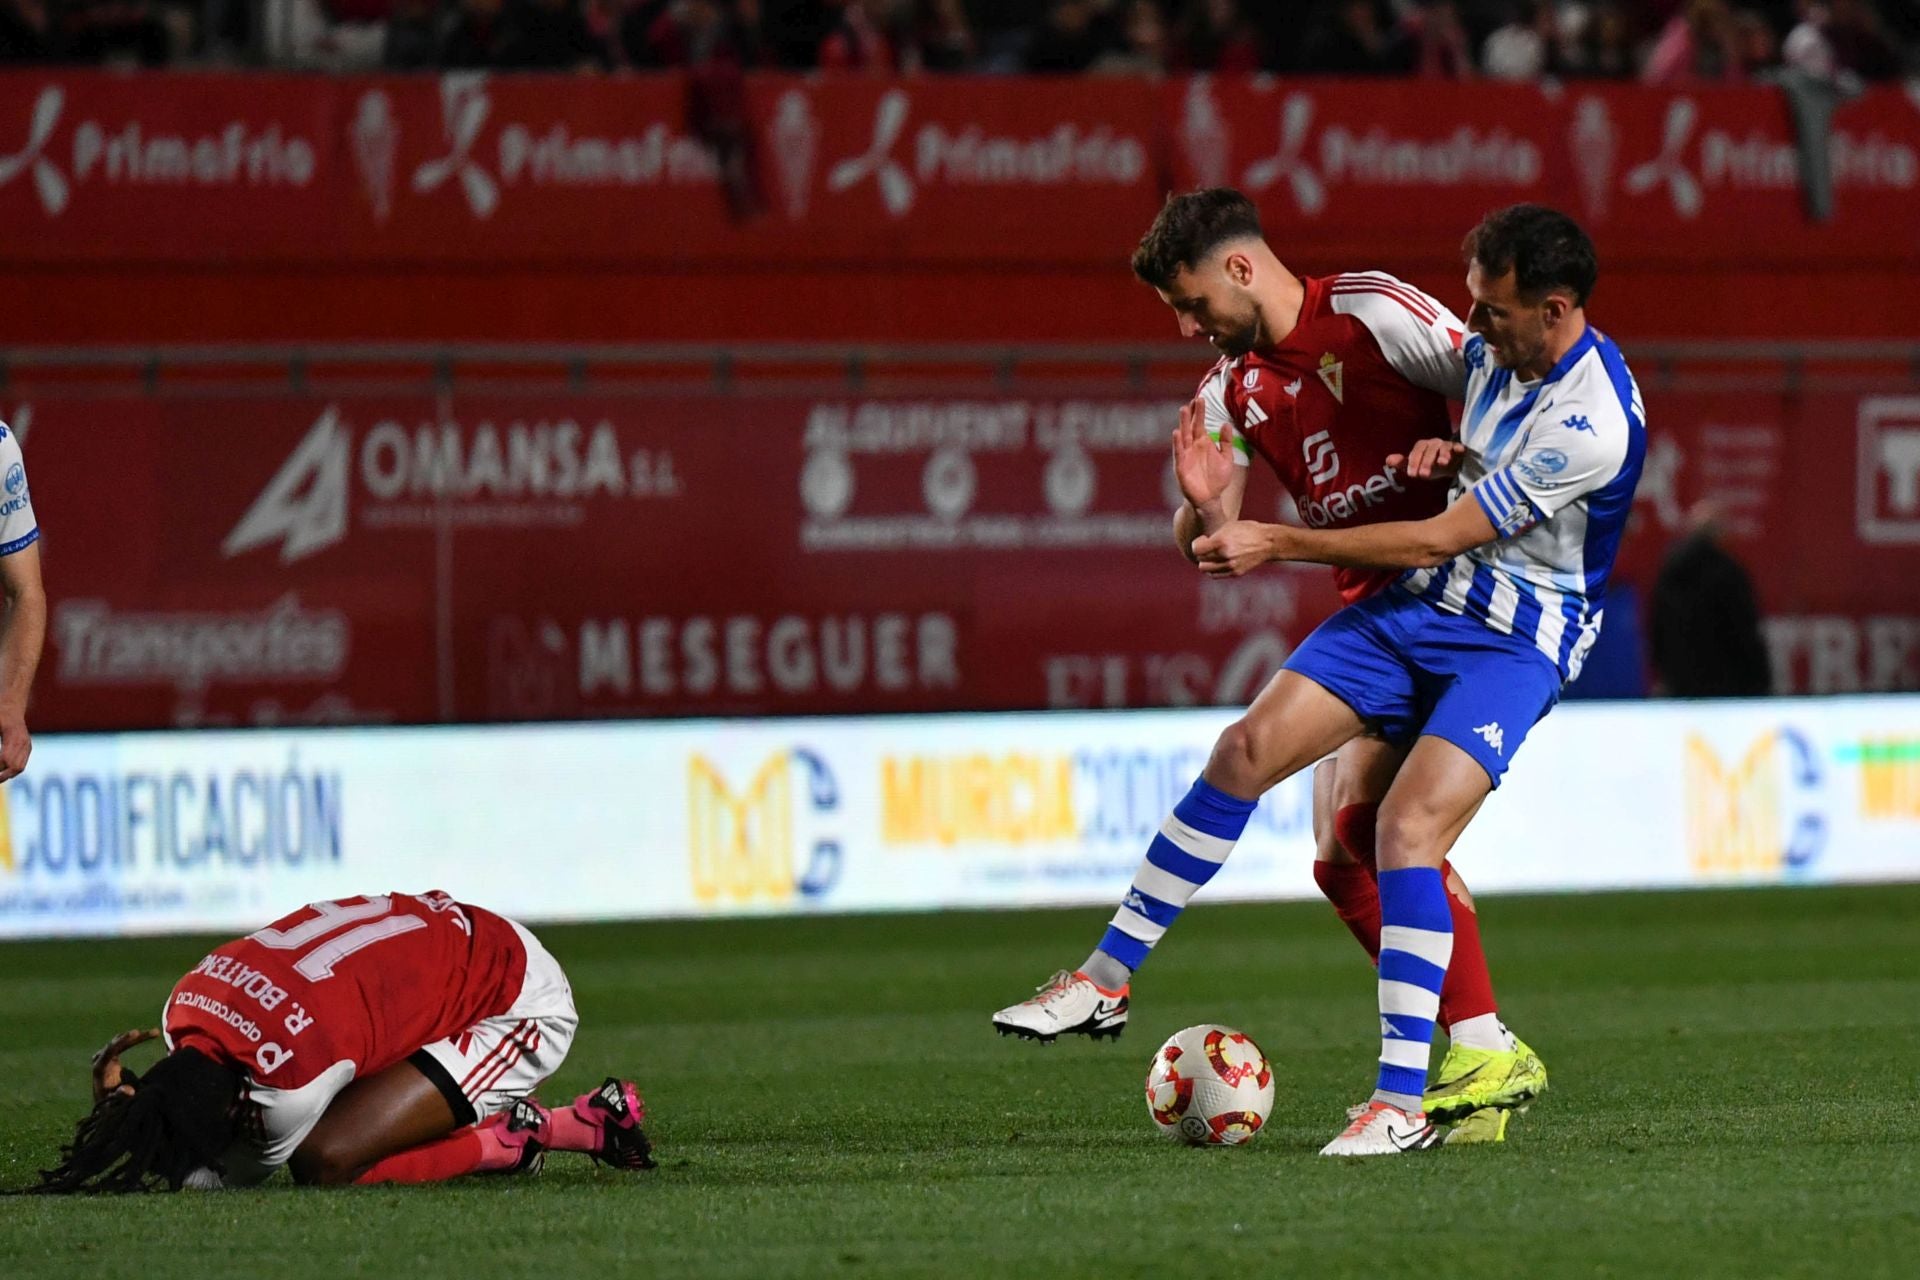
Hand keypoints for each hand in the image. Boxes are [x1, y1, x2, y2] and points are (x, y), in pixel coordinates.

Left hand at [0, 707, 27, 783]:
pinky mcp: (27, 747)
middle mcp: (23, 743)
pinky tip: (2, 774)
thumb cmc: (0, 713)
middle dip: (1, 776)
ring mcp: (27, 745)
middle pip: (14, 767)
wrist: (12, 706)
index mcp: (14, 737)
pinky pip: (21, 764)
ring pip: (19, 768)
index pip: (5, 759)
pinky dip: (12, 771)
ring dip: (7, 775)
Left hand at [92, 1027, 161, 1102]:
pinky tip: (149, 1035)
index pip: (110, 1050)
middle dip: (135, 1037)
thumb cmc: (109, 1104)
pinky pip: (124, 1043)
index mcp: (100, 1068)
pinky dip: (136, 1039)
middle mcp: (100, 1059)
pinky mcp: (111, 1055)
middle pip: (117, 1043)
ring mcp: (105, 1056)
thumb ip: (120, 1096)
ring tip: (155, 1033)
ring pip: (121, 1041)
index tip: (136, 1033)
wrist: (104, 1103)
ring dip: (138, 1036)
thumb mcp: (114, 1103)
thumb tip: (129, 1090)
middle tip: (155, 1032)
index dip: (122, 1041)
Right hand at [1172, 397, 1236, 514]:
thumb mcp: (1227, 459)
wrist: (1210, 498)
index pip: (1201, 424)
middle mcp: (1193, 447)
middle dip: (1192, 414)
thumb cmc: (1217, 479)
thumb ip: (1226, 443)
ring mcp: (1186, 455)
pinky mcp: (1181, 466)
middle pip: (1191, 427)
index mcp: (1204, 444)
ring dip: (1183, 423)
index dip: (1200, 412)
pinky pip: (1179, 453)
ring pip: (1184, 436)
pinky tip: (1177, 433)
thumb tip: (1226, 424)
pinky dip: (1177, 443)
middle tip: (1193, 400)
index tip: (1200, 399)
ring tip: (1183, 410)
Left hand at [1191, 520, 1277, 576]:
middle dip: (1201, 553)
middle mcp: (1225, 555)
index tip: (1204, 539)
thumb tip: (1200, 543)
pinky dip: (1213, 569)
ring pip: (1205, 569)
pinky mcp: (1236, 573)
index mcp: (1222, 541)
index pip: (1196, 549)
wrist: (1268, 542)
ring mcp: (1231, 566)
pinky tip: (1219, 561)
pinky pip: (1215, 575)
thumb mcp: (1229, 526)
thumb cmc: (1247, 530)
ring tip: (1213, 554)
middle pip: (1200, 559)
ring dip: (1206, 562)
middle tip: (1209, 546)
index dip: (1197, 543)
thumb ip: (1213, 536)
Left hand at [1387, 438, 1468, 480]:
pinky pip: (1459, 446)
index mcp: (1422, 446)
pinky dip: (1459, 447)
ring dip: (1442, 454)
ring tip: (1442, 463)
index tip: (1412, 474)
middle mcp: (1434, 443)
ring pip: (1444, 447)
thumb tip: (1387, 460)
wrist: (1452, 464)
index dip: (1413, 462)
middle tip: (1423, 475)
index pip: (1416, 452)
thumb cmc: (1431, 464)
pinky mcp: (1459, 449)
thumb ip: (1403, 463)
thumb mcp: (1417, 466)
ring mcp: (1447, 445)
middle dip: (1426, 461)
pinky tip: (1460, 451)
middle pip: (1429, 449)